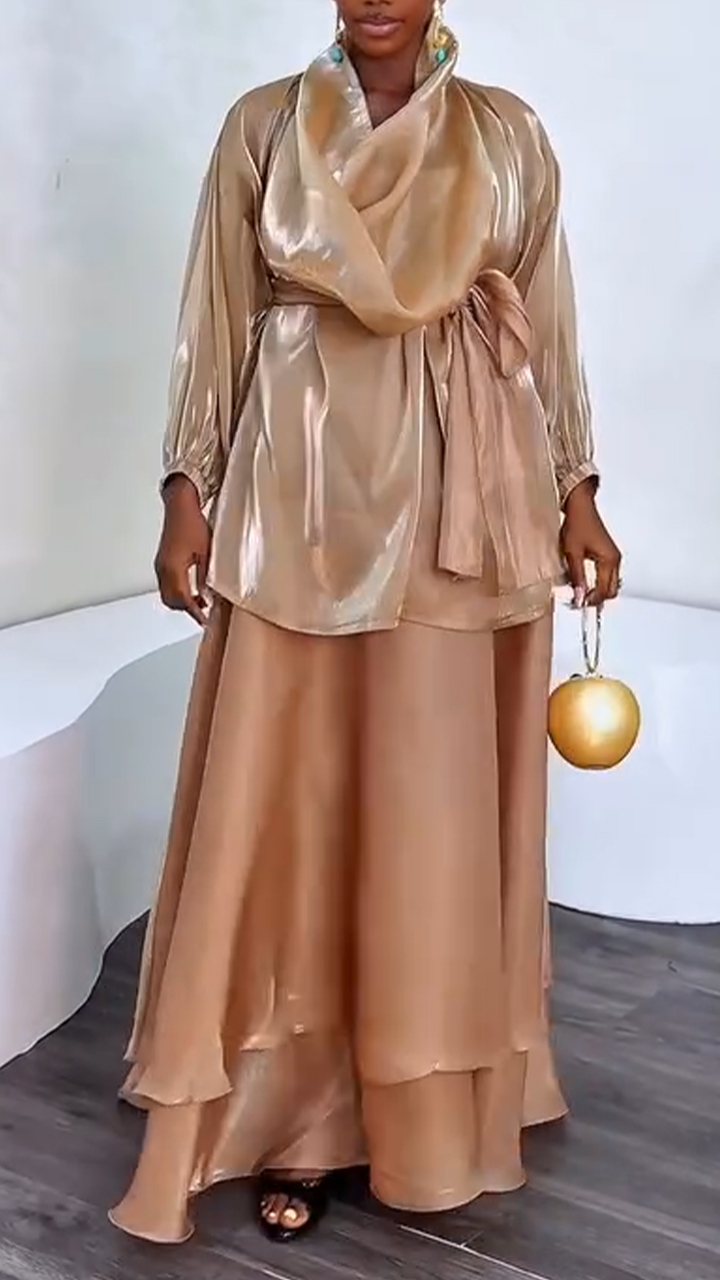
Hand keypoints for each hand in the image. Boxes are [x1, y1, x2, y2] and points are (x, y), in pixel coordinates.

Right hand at [154, 476, 210, 625]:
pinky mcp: (161, 562)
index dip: (194, 612)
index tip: (205, 621)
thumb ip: (206, 577)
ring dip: (182, 601)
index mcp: (173, 568)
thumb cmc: (193, 524)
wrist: (180, 506)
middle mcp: (163, 569)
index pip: (183, 599)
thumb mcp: (206, 552)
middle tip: (205, 612)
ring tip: (201, 601)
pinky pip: (166, 584)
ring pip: (167, 594)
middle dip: (187, 609)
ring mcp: (160, 566)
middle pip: (171, 601)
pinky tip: (193, 588)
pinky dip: (178, 591)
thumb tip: (210, 596)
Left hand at [561, 480, 621, 608]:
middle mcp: (615, 560)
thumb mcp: (572, 553)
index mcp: (608, 560)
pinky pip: (608, 576)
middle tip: (578, 601)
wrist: (580, 507)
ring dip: (597, 592)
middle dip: (596, 599)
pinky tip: (585, 583)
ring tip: (580, 593)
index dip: (590, 600)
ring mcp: (613, 557)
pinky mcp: (608, 555)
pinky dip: (598, 583)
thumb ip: (577, 577)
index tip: (577, 604)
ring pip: (611, 584)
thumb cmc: (577, 524)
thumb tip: (578, 596)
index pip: (603, 590)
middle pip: (611, 591)